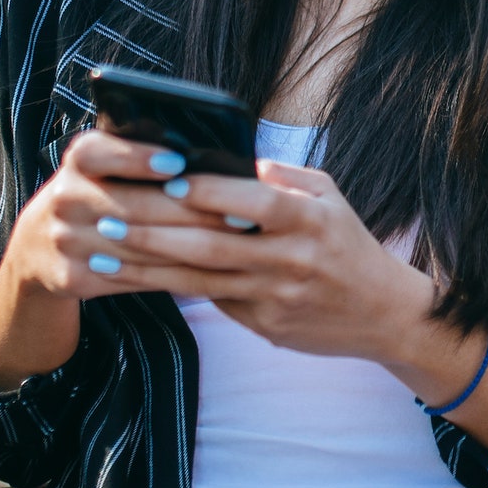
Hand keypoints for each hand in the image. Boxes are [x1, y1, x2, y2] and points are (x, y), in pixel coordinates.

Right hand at [0, 130, 233, 302]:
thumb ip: (144, 154)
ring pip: (140, 246)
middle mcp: (65, 198)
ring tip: (236, 242)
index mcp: (79, 160)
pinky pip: (132, 277)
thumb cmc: (100, 189)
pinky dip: (172, 273)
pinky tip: (209, 269)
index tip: (179, 162)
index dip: (138, 157)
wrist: (39, 244)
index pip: (99, 152)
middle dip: (193, 211)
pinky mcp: (72, 278)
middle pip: (134, 206)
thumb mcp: (108, 164)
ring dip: (192, 246)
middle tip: (242, 213)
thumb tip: (209, 156)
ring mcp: (65, 241)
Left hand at [91, 161, 438, 366]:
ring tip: (103, 247)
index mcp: (310, 219)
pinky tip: (133, 276)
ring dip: (146, 264)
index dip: (209, 192)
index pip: (253, 202)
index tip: (168, 179)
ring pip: (200, 280)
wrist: (383, 312)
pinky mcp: (265, 327)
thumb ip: (281, 178)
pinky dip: (169, 288)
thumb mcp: (328, 196)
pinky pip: (212, 302)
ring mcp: (277, 298)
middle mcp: (292, 259)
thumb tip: (229, 160)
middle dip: (153, 230)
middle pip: (212, 245)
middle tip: (107, 214)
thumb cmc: (348, 243)